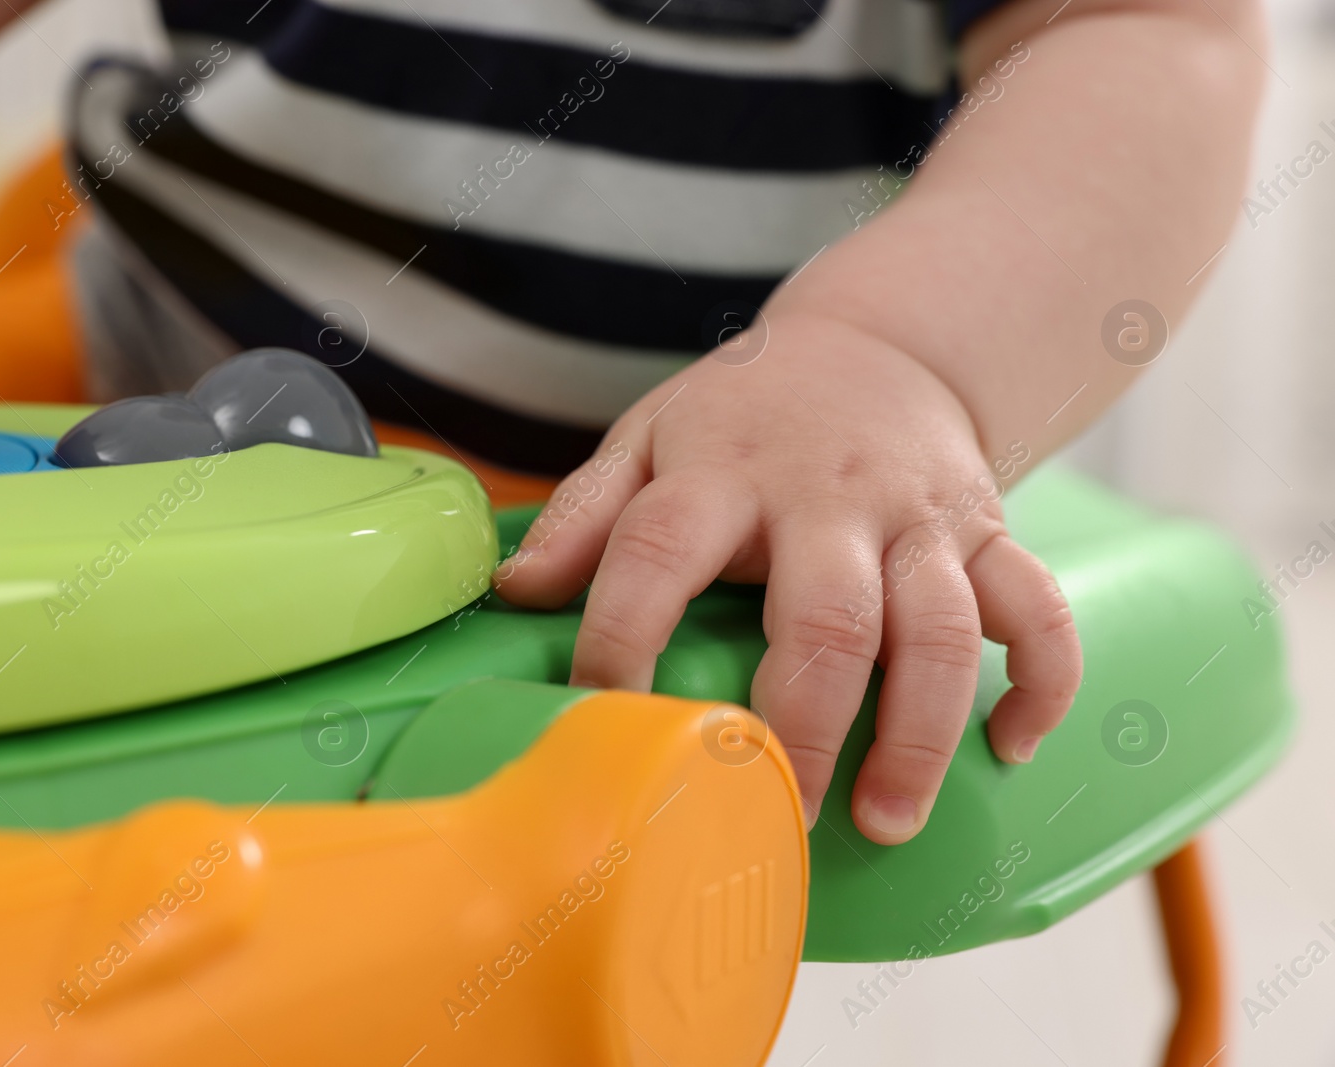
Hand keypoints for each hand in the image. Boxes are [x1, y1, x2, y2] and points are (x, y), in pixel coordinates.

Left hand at [494, 313, 1081, 843]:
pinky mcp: (987, 530)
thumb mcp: (651, 435)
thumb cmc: (747, 412)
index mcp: (721, 469)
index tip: (602, 715)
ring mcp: (917, 515)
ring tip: (884, 822)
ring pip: (940, 628)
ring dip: (919, 734)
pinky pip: (1037, 608)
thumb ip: (584, 514)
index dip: (621, 635)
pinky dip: (1042, 681)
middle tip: (772, 814)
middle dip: (801, 727)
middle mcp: (827, 495)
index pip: (657, 549)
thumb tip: (514, 594)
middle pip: (824, 617)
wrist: (881, 342)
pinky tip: (1013, 748)